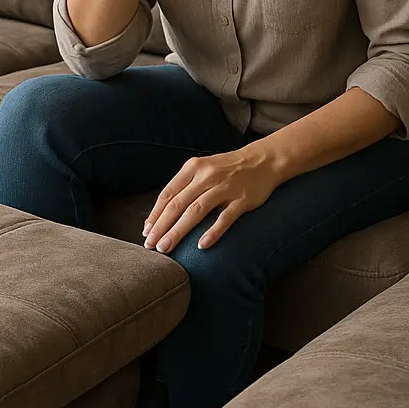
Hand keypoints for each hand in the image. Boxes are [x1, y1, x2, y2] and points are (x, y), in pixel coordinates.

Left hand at [142, 148, 279, 253]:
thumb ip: (184, 187)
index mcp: (193, 168)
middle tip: (151, 245)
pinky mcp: (242, 199)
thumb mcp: (202, 169)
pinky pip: (225, 218)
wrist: (263, 160)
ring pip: (196, 211)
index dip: (155, 214)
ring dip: (178, 231)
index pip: (168, 194)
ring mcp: (225, 187)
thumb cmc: (226, 169)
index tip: (146, 232)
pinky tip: (201, 246)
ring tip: (166, 247)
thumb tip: (161, 213)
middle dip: (161, 226)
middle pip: (178, 204)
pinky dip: (212, 232)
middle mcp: (206, 176)